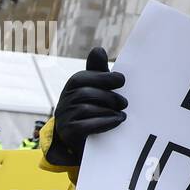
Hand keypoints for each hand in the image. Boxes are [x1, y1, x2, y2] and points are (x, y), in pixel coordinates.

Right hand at [47, 48, 127, 166]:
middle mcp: (64, 100)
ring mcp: (64, 117)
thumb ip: (99, 71)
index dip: (104, 77)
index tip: (122, 81)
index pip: (84, 77)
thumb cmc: (96, 108)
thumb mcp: (99, 88)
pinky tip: (117, 121)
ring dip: (108, 111)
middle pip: (86, 93)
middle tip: (125, 103)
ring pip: (86, 108)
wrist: (85, 140)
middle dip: (109, 97)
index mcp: (73, 86)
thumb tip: (98, 49)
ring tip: (122, 114)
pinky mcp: (68, 133)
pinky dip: (105, 122)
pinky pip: (85, 125)